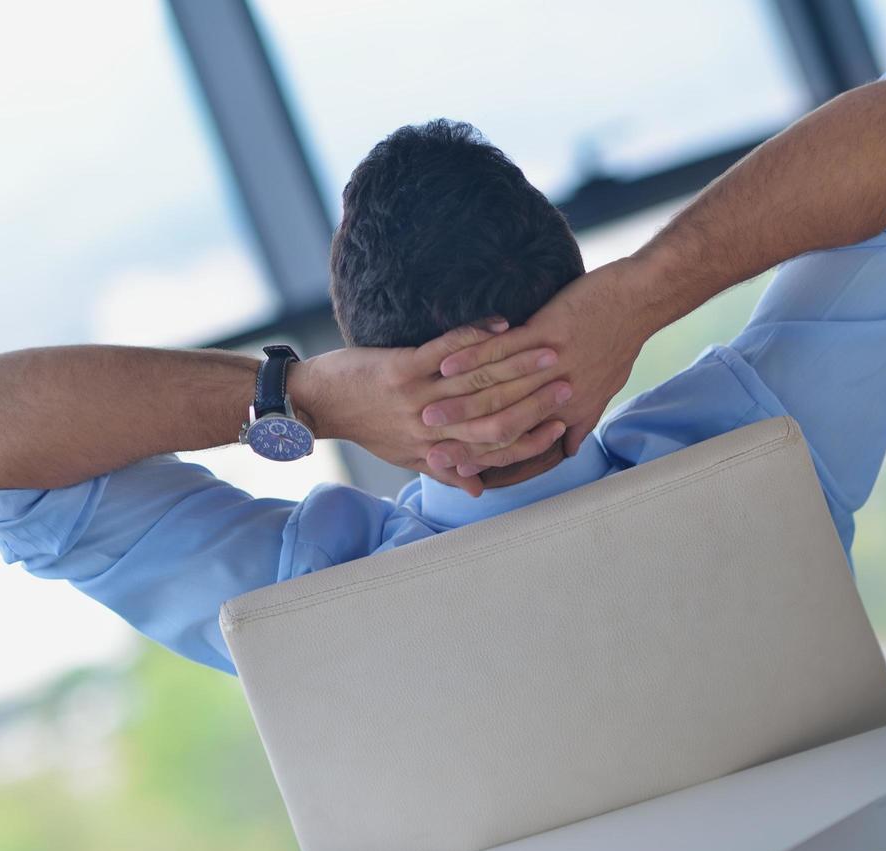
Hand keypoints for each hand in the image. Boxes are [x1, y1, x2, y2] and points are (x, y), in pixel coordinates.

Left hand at [291, 320, 573, 495]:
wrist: (317, 402)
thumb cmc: (365, 428)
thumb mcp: (405, 456)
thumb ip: (446, 470)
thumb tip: (480, 490)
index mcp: (434, 450)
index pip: (493, 449)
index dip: (530, 439)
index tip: (561, 425)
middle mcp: (429, 428)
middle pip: (493, 415)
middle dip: (534, 399)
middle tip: (568, 382)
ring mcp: (415, 397)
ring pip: (476, 383)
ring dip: (516, 365)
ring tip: (548, 351)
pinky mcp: (401, 368)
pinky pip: (446, 351)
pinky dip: (476, 338)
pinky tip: (503, 326)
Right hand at [423, 256, 670, 473]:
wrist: (637, 302)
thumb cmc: (620, 343)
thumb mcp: (604, 391)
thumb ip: (581, 422)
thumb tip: (567, 451)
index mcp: (567, 413)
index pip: (519, 444)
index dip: (487, 459)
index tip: (456, 469)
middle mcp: (557, 397)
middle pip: (500, 425)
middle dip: (461, 439)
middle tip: (427, 449)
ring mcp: (549, 366)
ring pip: (495, 392)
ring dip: (457, 403)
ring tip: (424, 411)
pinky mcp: (545, 334)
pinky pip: (500, 353)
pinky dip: (470, 359)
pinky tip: (444, 365)